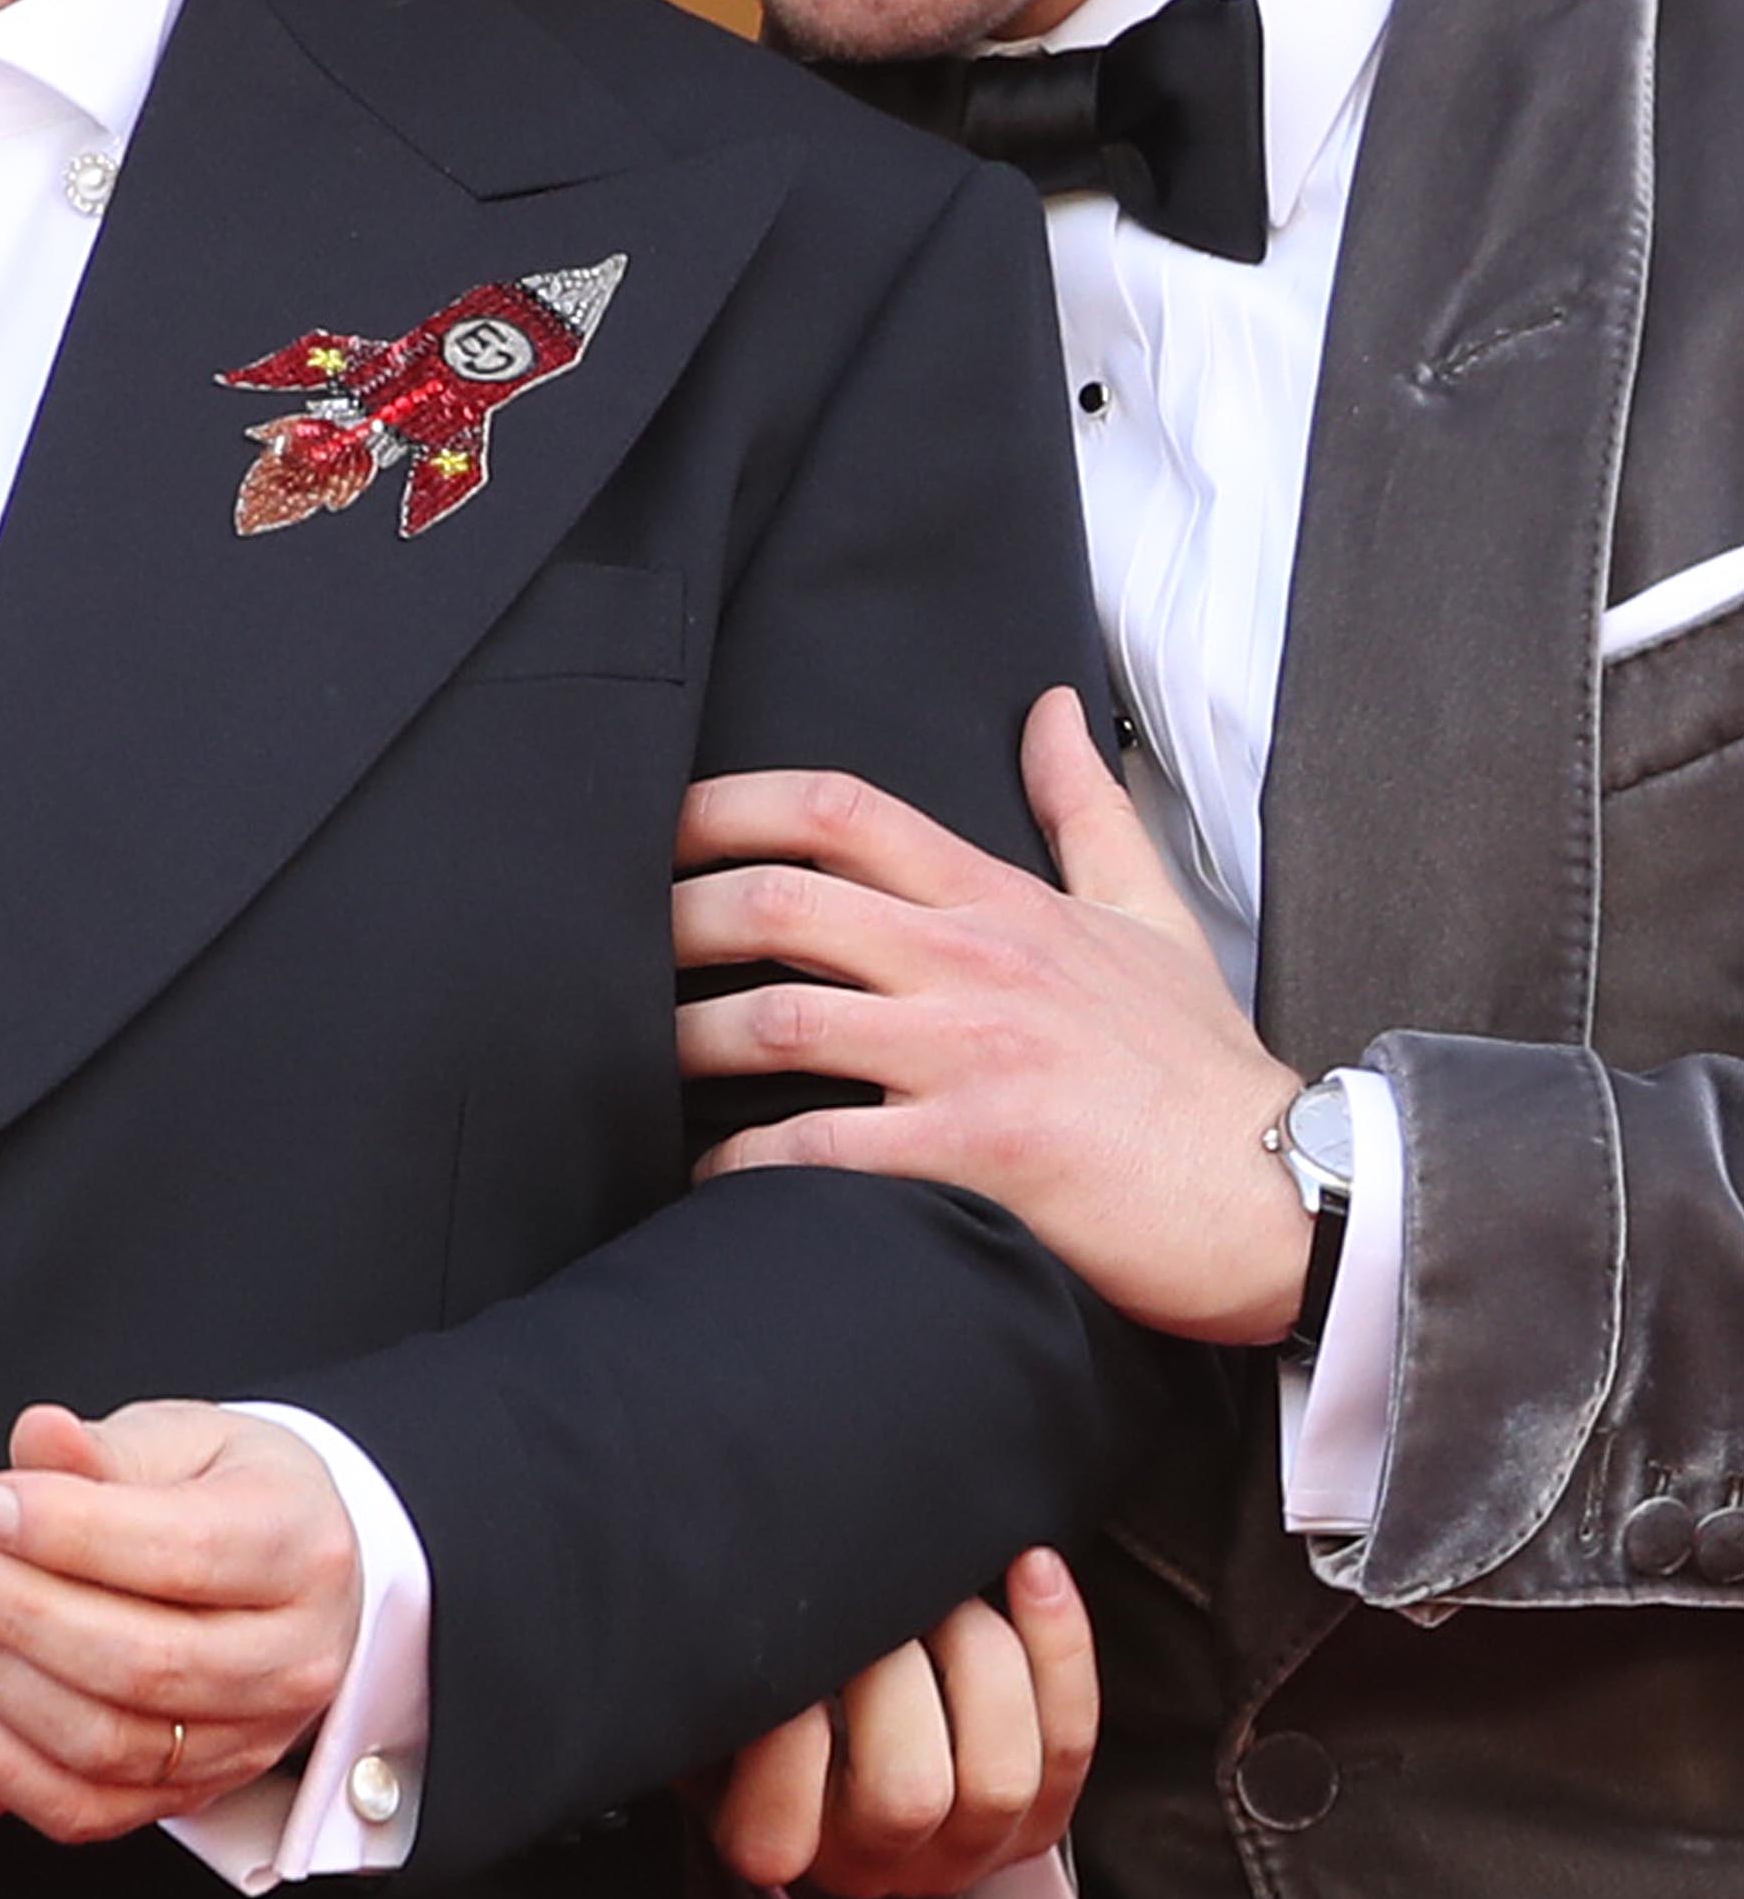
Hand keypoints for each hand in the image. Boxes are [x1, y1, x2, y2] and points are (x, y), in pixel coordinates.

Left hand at [0, 1401, 361, 1843]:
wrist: (290, 1574)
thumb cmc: (232, 1493)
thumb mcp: (186, 1440)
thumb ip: (107, 1449)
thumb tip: (40, 1436)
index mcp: (299, 1548)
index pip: (182, 1553)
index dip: (71, 1533)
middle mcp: (291, 1658)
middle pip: (141, 1661)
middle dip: (19, 1612)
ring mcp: (247, 1740)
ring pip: (107, 1743)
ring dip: (0, 1683)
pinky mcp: (193, 1794)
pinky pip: (87, 1810)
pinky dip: (5, 1766)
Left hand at [675, 688, 1311, 1342]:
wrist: (1283, 1191)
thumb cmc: (1200, 1065)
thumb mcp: (1149, 913)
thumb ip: (1083, 809)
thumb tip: (1052, 706)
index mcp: (998, 900)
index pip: (839, 810)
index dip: (727, 806)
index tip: (657, 826)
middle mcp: (971, 962)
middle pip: (780, 901)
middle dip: (676, 917)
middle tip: (616, 948)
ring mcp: (971, 1056)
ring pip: (781, 1021)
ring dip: (689, 1042)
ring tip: (639, 1065)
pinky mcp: (977, 1154)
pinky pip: (822, 1152)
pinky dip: (744, 1166)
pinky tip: (708, 1179)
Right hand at [709, 1548, 1098, 1898]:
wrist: (836, 1693)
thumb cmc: (765, 1671)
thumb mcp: (716, 1682)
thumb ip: (723, 1665)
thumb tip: (744, 1610)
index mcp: (774, 1841)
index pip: (776, 1833)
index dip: (783, 1730)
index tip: (780, 1642)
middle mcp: (872, 1861)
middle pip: (906, 1794)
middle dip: (894, 1667)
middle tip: (873, 1595)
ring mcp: (960, 1849)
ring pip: (998, 1776)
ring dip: (977, 1651)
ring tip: (943, 1582)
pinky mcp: (1033, 1817)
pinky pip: (1067, 1740)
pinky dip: (1059, 1647)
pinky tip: (1033, 1570)